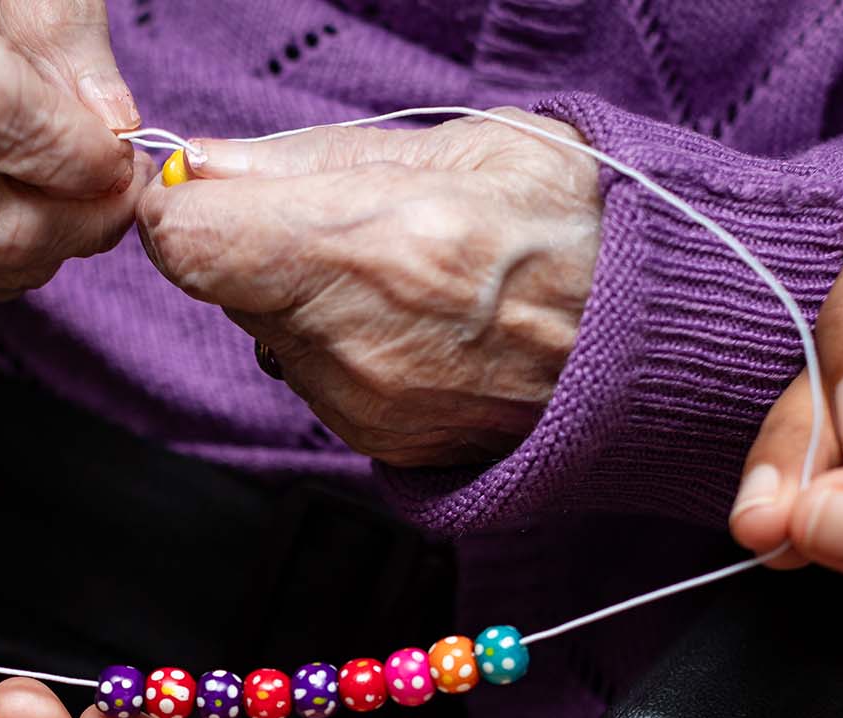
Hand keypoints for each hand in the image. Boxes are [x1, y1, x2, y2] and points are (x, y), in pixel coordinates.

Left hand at [135, 110, 601, 466]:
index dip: (183, 209)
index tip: (211, 191)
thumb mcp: (457, 145)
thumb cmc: (576, 223)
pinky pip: (312, 380)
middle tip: (347, 223)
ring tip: (401, 274)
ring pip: (265, 335)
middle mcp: (362, 344)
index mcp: (379, 247)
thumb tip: (196, 167)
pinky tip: (416, 324)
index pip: (187, 243)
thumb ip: (305, 159)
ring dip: (302, 298)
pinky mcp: (382, 447)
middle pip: (221, 288)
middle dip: (257, 246)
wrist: (659, 341)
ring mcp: (369, 408)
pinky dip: (341, 347)